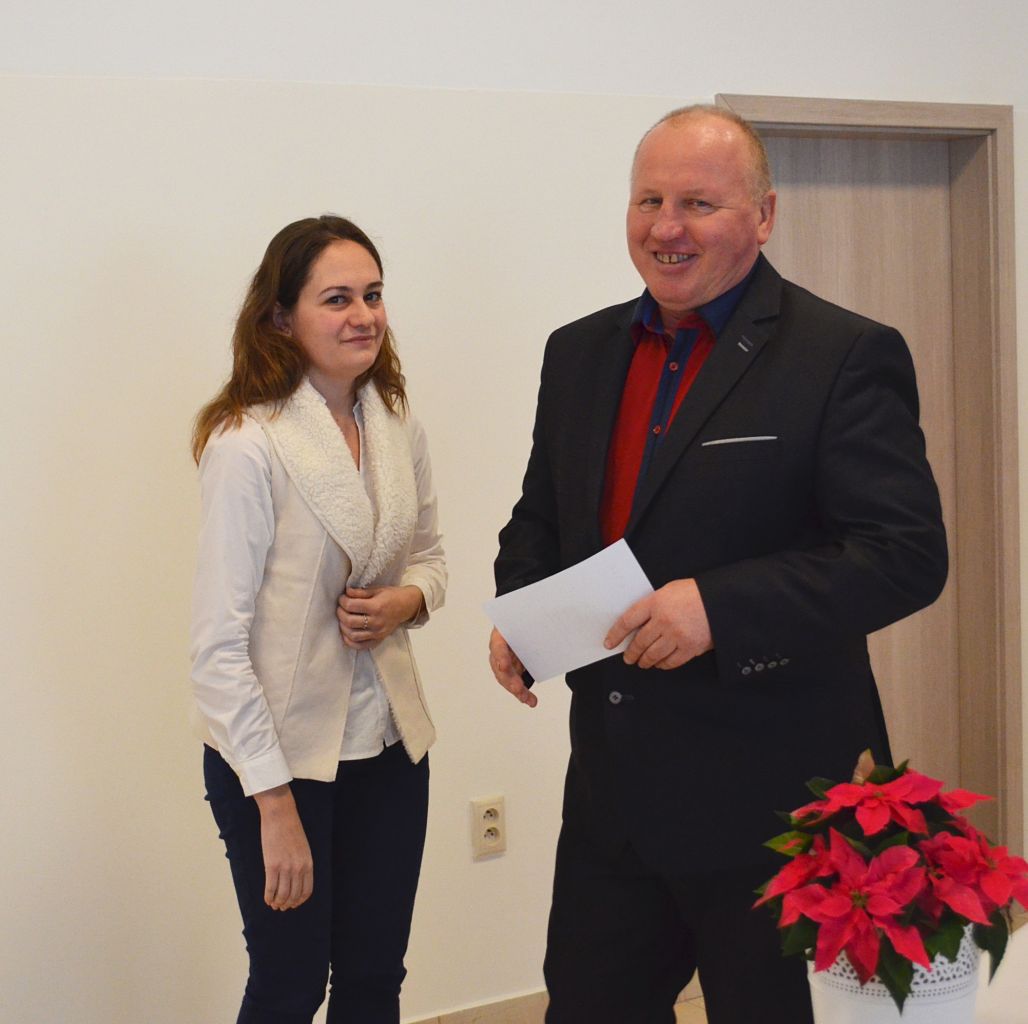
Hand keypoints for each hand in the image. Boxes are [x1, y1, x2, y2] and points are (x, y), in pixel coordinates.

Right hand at [253, 785, 313, 910]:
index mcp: (308, 863)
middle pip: (294, 895)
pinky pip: (270, 888)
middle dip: (287, 904)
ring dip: (277, 903)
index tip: (293, 904)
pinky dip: (268, 897)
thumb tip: (296, 879)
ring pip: (282, 895)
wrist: (281, 815)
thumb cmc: (291, 829)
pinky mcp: (272, 865)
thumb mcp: (303, 847)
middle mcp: (298, 868)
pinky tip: (266, 899)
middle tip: (281, 907)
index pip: (306, 891)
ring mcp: (285, 867)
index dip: (299, 901)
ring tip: (273, 904)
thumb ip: (302, 863)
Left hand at [337, 585, 423, 649]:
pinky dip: (350, 641)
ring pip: (353, 635)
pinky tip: (347, 634)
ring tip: (344, 619)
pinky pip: (360, 646)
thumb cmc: (392, 596)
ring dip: (343, 627)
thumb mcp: (377, 590)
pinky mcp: (378, 640)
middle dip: (340, 613)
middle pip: (349, 621)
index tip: (342, 598)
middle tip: (341, 608)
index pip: (351, 606)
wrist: (407, 606)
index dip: (342, 601)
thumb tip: (346, 593)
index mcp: (376, 607)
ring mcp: (377, 633)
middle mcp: (376, 622)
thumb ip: (360, 592)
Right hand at [488, 628, 536, 706]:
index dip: (501, 656)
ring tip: (528, 699)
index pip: (498, 644)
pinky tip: (530, 700)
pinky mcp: (512, 669)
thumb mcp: (529, 622)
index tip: (504, 666)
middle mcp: (499, 648)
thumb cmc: (524, 621)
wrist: (524, 624)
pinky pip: (514, 683)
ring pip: (506, 679)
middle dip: (510, 680)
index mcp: (501, 633)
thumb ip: (537, 625)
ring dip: (517, 690)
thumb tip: (551, 624)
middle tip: (518, 689)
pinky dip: (522, 692)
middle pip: (501, 667)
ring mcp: (504, 660)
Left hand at [604, 578, 712, 669]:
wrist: (720, 600)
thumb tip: (638, 623)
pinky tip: (659, 664)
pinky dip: (663, 665)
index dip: (616, 634)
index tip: (609, 642)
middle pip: (639, 642)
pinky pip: (671, 662)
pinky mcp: (690, 648)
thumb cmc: (695, 593)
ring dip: (644, 661)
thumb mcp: (668, 590)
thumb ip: (652, 605)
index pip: (628, 621)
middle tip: (628, 657)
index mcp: (656, 603)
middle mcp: (664, 620)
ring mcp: (676, 636)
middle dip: (631, 653)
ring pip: (653, 655)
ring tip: (642, 662)